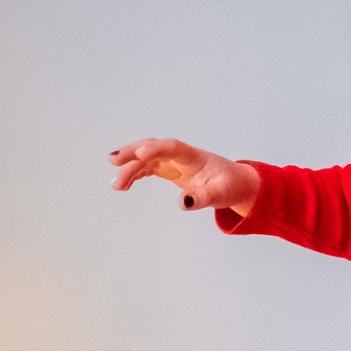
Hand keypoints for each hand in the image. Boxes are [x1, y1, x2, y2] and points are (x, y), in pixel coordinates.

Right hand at [109, 137, 260, 216]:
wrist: (235, 183)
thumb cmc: (230, 185)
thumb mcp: (220, 195)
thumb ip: (202, 198)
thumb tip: (183, 203)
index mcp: (194, 157)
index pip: (172, 147)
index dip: (156, 148)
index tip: (141, 154)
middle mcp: (180, 156)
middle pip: (152, 149)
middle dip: (133, 153)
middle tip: (114, 163)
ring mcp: (172, 162)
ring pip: (146, 159)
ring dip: (129, 168)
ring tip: (115, 185)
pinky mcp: (168, 170)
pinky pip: (147, 168)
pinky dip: (134, 175)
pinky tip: (122, 186)